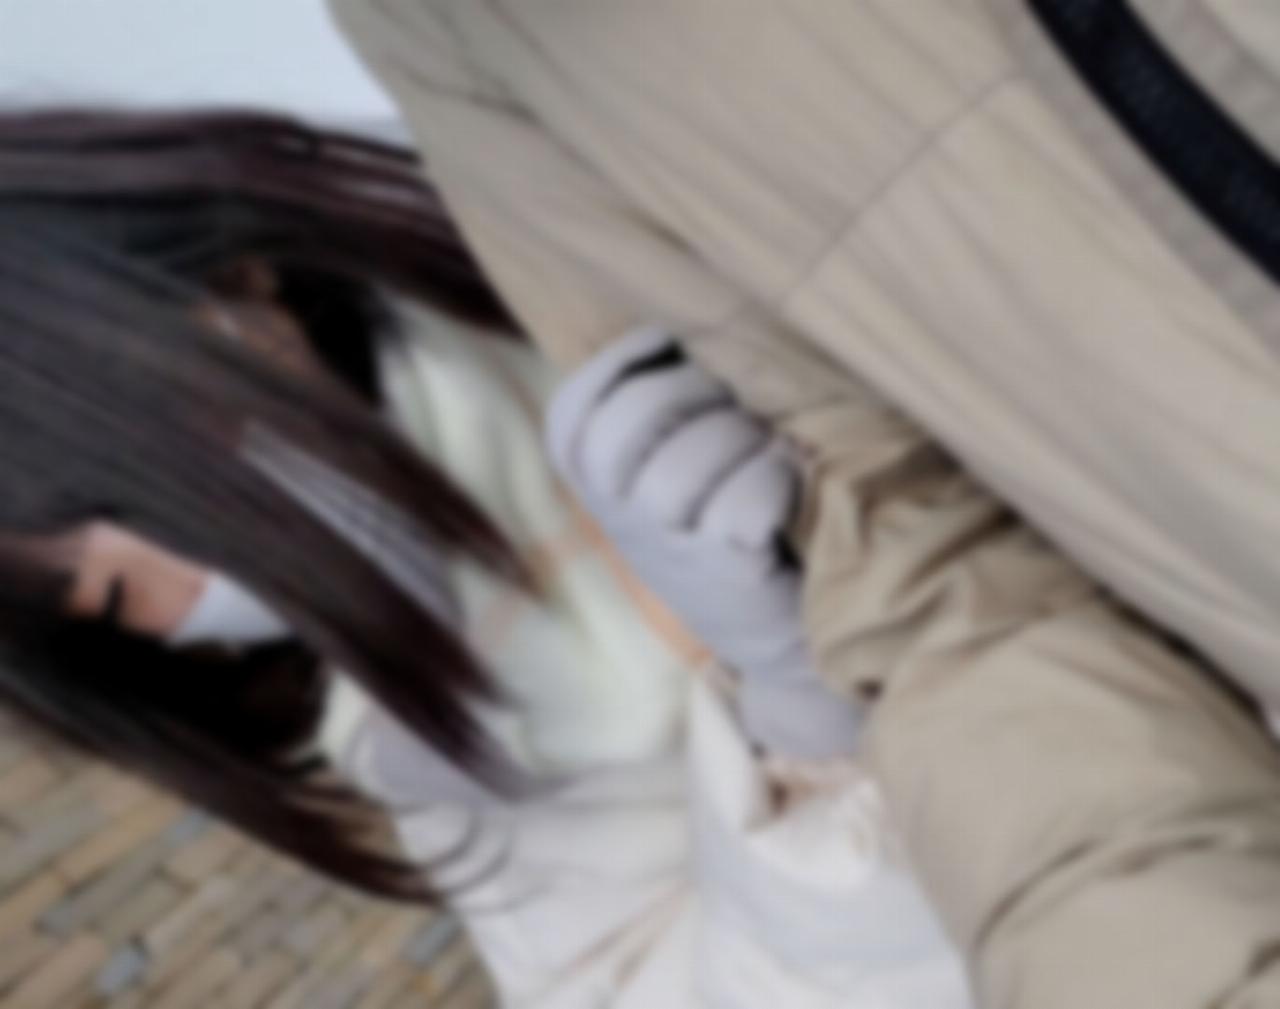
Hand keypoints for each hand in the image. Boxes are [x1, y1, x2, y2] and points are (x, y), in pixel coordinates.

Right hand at [547, 326, 859, 757]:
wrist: (788, 625)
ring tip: (772, 447)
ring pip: (682, 472)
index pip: (573, 419)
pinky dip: (775, 481)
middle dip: (689, 395)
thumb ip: (663, 405)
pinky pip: (743, 508)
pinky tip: (789, 484)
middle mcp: (622, 523)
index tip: (667, 342)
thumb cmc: (735, 517)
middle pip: (621, 433)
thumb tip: (686, 321)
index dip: (617, 367)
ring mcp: (671, 554)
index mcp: (602, 489)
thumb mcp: (676, 463)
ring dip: (741, 440)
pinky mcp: (730, 576)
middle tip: (736, 402)